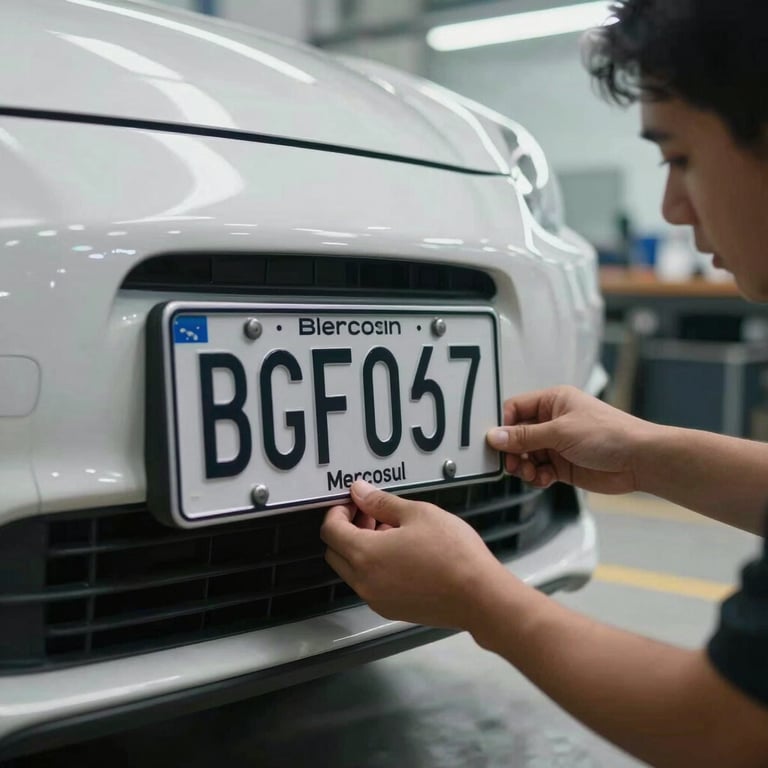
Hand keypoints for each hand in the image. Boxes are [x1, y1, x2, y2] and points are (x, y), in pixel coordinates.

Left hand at [321, 480, 508, 628]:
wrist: (480, 597)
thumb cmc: (452, 552)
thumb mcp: (417, 513)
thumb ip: (381, 502)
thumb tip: (359, 491)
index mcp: (365, 555)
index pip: (330, 530)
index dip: (338, 511)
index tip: (356, 502)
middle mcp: (363, 582)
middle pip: (335, 552)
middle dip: (346, 529)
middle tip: (372, 514)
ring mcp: (376, 599)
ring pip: (352, 570)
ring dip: (361, 548)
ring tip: (393, 532)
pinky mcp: (391, 610)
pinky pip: (369, 584)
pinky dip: (374, 566)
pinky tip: (402, 554)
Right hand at [487, 385, 655, 493]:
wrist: (639, 461)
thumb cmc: (608, 434)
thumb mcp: (560, 431)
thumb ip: (525, 436)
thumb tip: (496, 436)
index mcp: (552, 401)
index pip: (515, 409)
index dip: (503, 425)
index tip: (497, 442)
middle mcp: (553, 421)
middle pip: (517, 435)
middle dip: (513, 451)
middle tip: (513, 464)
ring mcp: (557, 444)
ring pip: (526, 456)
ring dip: (524, 467)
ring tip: (531, 474)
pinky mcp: (563, 465)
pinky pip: (538, 471)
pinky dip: (537, 477)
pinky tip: (544, 479)